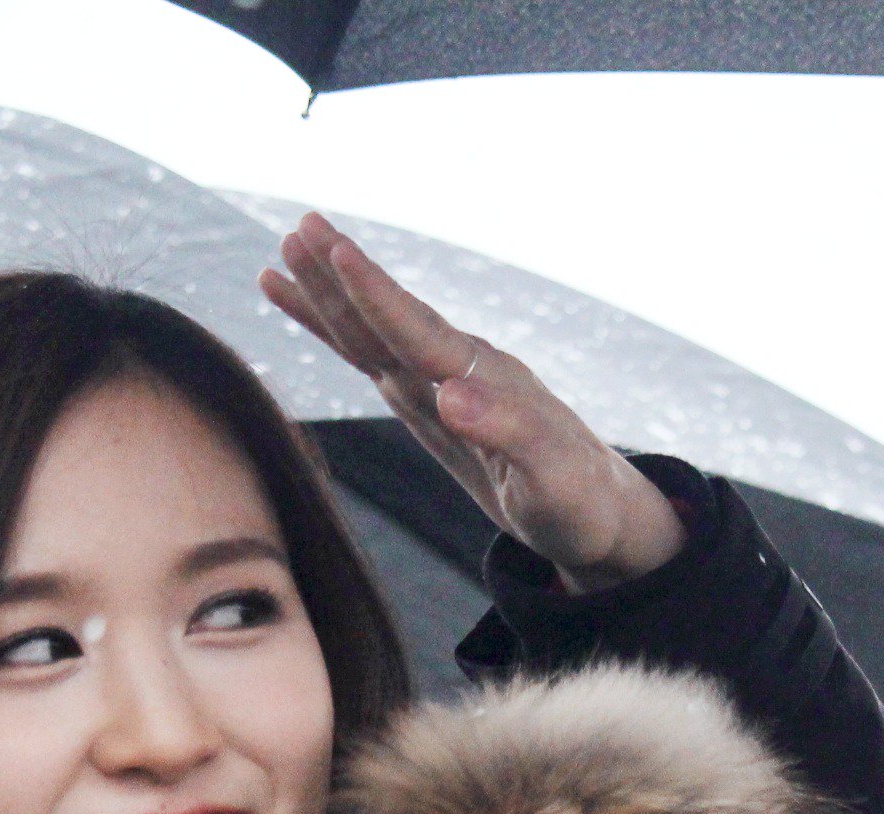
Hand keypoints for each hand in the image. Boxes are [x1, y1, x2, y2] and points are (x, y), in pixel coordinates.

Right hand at [264, 212, 687, 593]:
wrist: (599, 513)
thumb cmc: (581, 501)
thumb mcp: (552, 478)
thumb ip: (508, 434)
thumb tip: (449, 396)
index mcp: (485, 383)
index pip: (418, 331)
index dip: (375, 294)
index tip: (336, 250)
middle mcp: (460, 373)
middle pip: (388, 319)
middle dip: (342, 280)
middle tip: (298, 229)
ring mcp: (443, 386)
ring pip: (373, 334)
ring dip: (330, 297)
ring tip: (284, 254)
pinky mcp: (431, 407)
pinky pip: (375, 362)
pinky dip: (341, 337)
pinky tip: (311, 315)